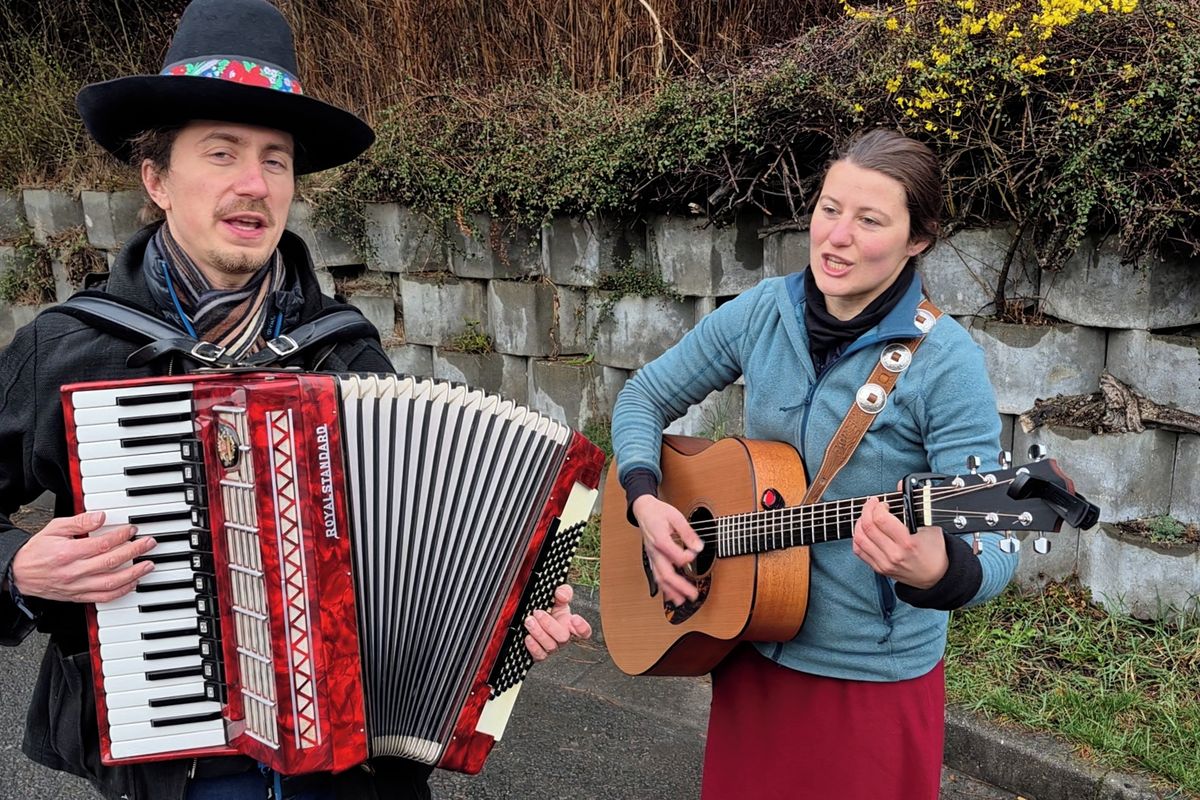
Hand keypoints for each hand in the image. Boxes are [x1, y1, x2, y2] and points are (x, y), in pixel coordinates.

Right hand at [10, 511, 156, 602]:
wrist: (19, 574)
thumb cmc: (38, 551)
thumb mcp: (55, 528)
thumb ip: (79, 522)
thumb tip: (100, 516)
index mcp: (68, 553)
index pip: (102, 544)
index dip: (121, 536)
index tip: (132, 529)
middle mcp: (74, 572)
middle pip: (111, 562)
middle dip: (135, 551)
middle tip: (149, 543)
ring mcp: (77, 587)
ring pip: (111, 583)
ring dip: (134, 574)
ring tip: (149, 564)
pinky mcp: (78, 597)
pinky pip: (104, 598)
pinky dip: (121, 591)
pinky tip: (133, 583)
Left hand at [523, 584, 591, 661]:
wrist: (536, 617)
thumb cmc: (551, 609)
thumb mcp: (558, 598)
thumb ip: (563, 592)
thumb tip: (561, 595)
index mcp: (571, 625)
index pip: (584, 631)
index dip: (582, 627)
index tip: (574, 618)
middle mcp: (563, 638)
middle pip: (563, 637)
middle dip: (549, 624)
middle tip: (538, 613)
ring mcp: (552, 647)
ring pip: (550, 646)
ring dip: (538, 633)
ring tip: (529, 621)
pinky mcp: (540, 654)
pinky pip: (539, 655)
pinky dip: (533, 646)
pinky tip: (528, 637)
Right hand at [631, 494, 702, 605]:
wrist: (643, 510)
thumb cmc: (658, 512)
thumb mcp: (676, 517)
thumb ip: (688, 533)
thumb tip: (698, 547)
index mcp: (660, 540)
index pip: (676, 557)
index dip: (688, 556)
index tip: (695, 550)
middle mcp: (654, 552)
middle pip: (666, 574)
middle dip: (680, 587)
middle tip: (693, 594)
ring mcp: (652, 557)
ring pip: (660, 578)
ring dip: (671, 591)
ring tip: (682, 601)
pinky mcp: (652, 559)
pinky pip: (657, 575)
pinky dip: (664, 587)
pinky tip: (671, 593)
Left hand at [851, 496, 947, 588]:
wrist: (936, 576)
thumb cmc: (934, 550)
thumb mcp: (930, 525)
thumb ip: (914, 505)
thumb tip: (900, 486)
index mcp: (908, 542)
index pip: (881, 520)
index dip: (877, 507)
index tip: (881, 503)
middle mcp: (894, 554)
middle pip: (868, 527)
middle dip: (866, 510)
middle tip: (871, 505)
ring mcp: (885, 563)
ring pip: (859, 539)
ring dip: (859, 523)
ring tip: (866, 517)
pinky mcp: (879, 569)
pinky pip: (859, 551)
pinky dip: (858, 538)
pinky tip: (864, 531)